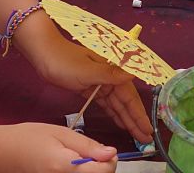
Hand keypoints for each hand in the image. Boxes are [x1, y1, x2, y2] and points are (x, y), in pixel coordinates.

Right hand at [0, 123, 119, 172]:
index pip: (103, 172)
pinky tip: (73, 168)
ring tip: (79, 160)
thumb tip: (111, 153)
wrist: (4, 154)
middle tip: (92, 154)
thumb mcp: (60, 133)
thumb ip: (87, 145)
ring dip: (91, 172)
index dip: (109, 160)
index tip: (104, 151)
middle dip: (101, 168)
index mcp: (65, 167)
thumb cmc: (29, 139)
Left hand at [28, 33, 151, 143]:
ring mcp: (101, 84)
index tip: (148, 129)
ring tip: (137, 135)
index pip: (130, 97)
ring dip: (127, 120)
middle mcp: (111, 77)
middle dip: (136, 120)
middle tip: (146, 138)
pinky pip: (107, 104)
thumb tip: (133, 74)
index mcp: (113, 70)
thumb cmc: (65, 61)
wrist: (44, 54)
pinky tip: (121, 123)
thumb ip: (110, 74)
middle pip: (126, 102)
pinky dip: (114, 114)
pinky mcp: (92, 89)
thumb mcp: (87, 70)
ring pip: (118, 105)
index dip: (139, 114)